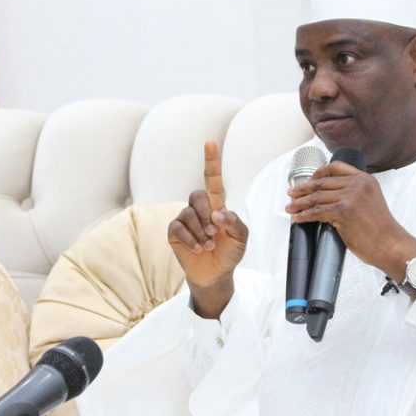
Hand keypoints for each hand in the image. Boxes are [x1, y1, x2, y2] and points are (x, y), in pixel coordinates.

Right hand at [168, 141, 247, 316]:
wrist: (216, 274)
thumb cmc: (230, 252)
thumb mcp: (241, 238)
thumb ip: (234, 222)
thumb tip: (218, 214)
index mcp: (217, 205)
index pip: (212, 179)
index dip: (211, 162)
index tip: (210, 142)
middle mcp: (199, 209)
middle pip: (197, 195)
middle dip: (206, 214)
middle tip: (215, 232)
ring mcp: (185, 219)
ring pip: (188, 213)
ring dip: (201, 232)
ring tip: (209, 245)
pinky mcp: (175, 232)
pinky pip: (178, 227)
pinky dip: (191, 239)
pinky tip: (199, 249)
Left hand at [286, 160, 415, 282]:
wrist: (391, 244)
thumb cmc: (382, 230)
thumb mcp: (372, 202)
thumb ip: (355, 195)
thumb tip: (331, 199)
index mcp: (365, 180)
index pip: (337, 168)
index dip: (319, 172)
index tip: (309, 179)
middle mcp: (358, 185)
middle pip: (322, 183)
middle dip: (303, 189)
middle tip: (292, 194)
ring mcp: (350, 197)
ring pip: (317, 197)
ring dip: (299, 203)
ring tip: (290, 208)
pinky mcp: (343, 212)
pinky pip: (317, 212)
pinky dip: (304, 215)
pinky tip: (298, 218)